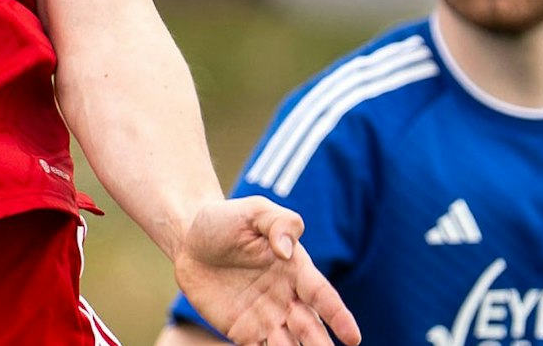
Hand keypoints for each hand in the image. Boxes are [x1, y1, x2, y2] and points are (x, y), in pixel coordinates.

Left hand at [171, 196, 360, 345]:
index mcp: (295, 270)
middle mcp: (286, 298)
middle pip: (309, 325)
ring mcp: (266, 317)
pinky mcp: (243, 331)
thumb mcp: (254, 211)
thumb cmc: (226, 221)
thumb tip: (286, 251)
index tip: (352, 337)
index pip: (322, 295)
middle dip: (320, 342)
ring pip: (288, 343)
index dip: (338, 315)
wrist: (190, 239)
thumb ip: (278, 223)